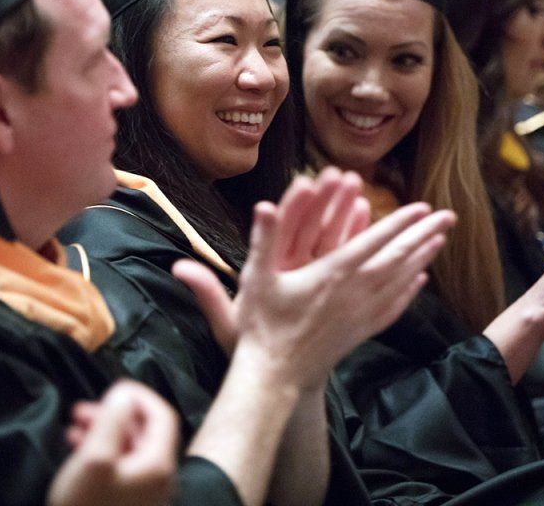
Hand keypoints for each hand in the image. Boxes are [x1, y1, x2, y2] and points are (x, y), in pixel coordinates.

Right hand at [49, 380, 177, 505]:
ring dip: (104, 432)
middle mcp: (160, 478)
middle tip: (80, 409)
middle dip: (113, 414)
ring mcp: (147, 494)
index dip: (137, 395)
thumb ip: (112, 421)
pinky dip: (102, 453)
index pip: (161, 415)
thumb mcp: (95, 459)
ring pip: (129, 450)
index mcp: (158, 463)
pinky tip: (77, 451)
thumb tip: (124, 393)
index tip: (109, 388)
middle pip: (144, 431)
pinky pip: (121, 468)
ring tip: (73, 426)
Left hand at [174, 168, 369, 353]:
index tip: (305, 184)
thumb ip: (208, 293)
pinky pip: (344, 253)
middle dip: (323, 199)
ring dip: (341, 209)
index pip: (279, 233)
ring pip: (328, 235)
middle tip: (338, 174)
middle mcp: (288, 266)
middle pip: (308, 226)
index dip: (291, 208)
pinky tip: (365, 210)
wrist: (277, 369)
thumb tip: (178, 268)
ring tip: (355, 182)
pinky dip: (354, 233)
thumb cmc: (249, 344)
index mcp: (266, 270)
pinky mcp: (327, 279)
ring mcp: (310, 271)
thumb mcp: (227, 321)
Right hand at [181, 167, 450, 392]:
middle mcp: (354, 293)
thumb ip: (263, 239)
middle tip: (448, 217)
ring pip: (400, 282)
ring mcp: (360, 315)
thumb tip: (264, 205)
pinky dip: (409, 292)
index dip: (399, 222)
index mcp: (332, 274)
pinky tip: (420, 282)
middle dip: (423, 235)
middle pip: (397, 259)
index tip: (423, 207)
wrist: (275, 376)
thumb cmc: (262, 325)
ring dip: (421, 259)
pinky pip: (393, 308)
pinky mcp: (360, 332)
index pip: (374, 242)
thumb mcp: (256, 277)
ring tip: (440, 242)